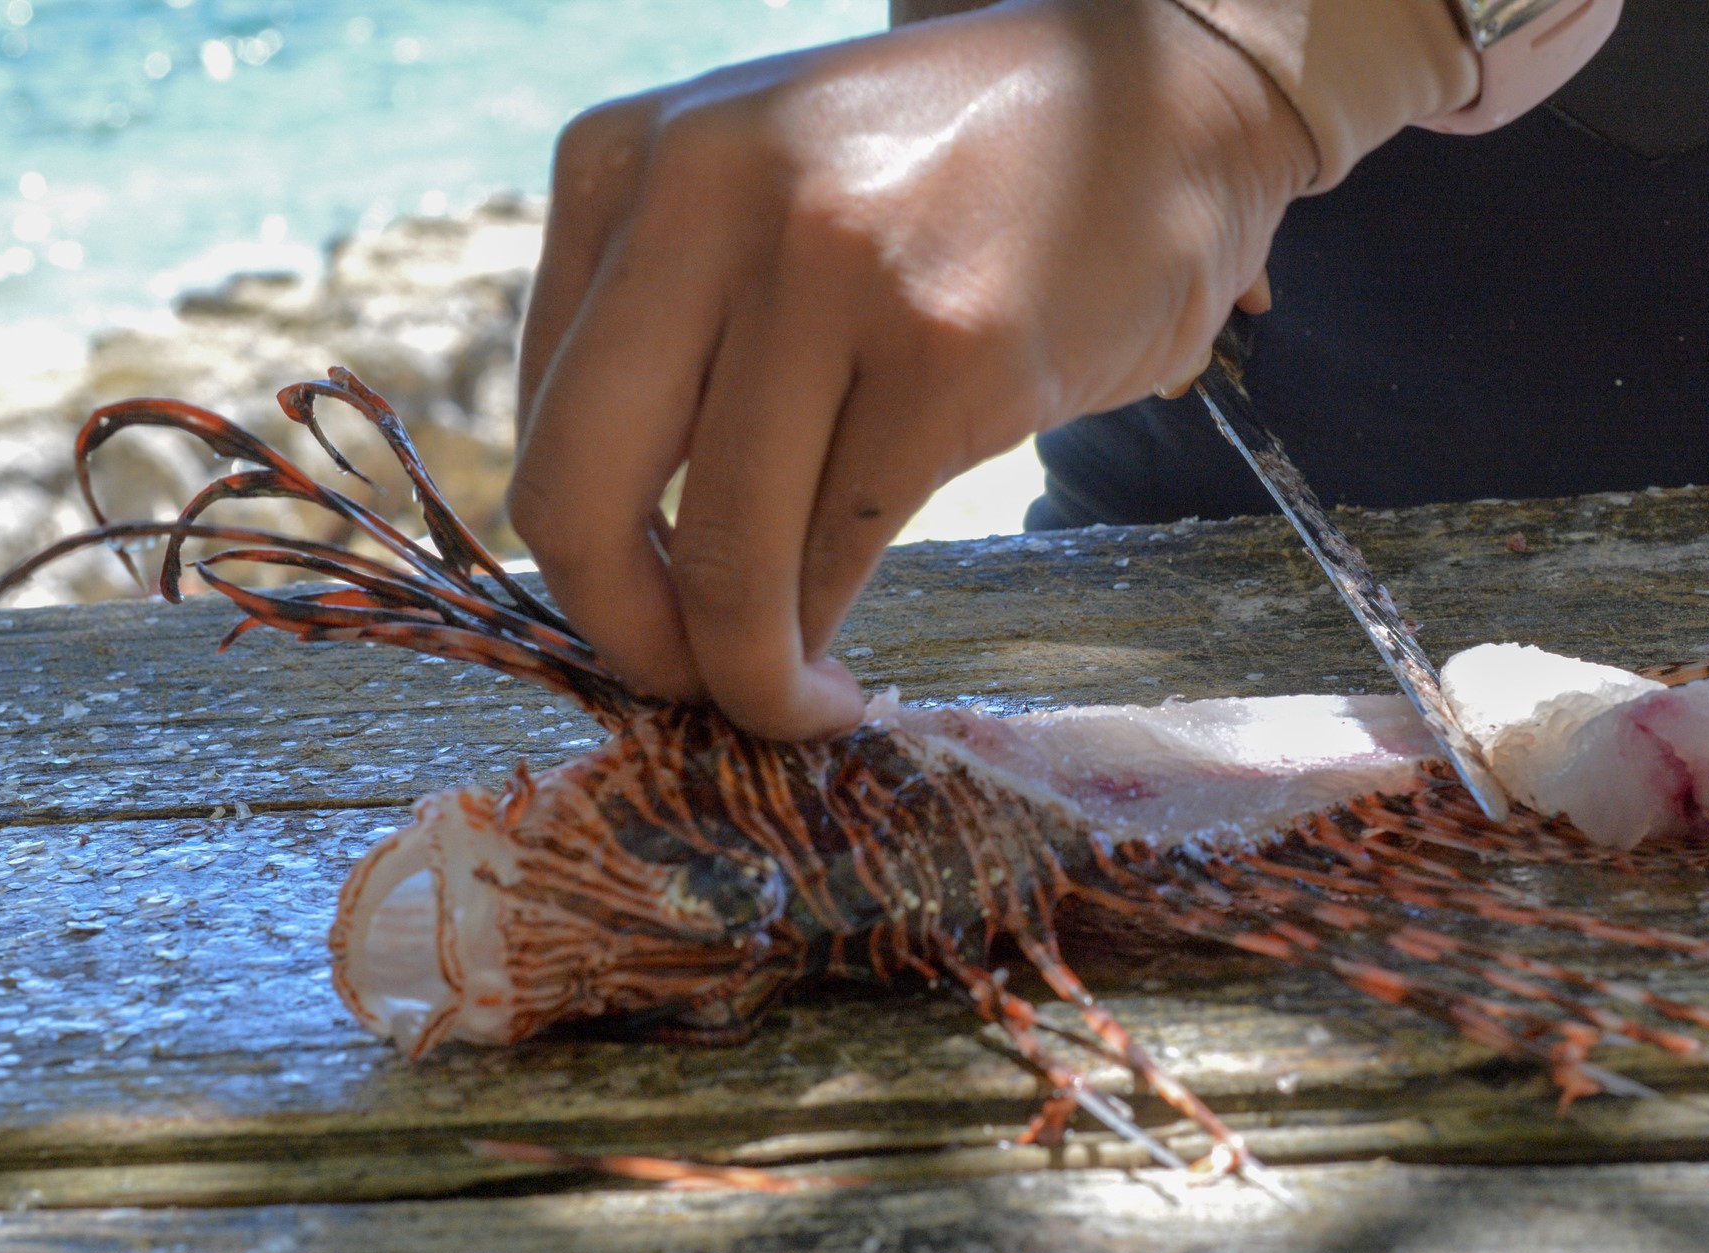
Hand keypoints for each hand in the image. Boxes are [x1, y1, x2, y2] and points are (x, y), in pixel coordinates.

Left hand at [509, 0, 1314, 738]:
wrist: (1166, 93)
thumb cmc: (955, 173)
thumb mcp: (761, 191)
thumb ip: (671, 321)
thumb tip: (616, 549)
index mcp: (627, 161)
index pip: (542, 420)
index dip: (587, 556)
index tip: (655, 612)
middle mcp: (702, 199)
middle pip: (578, 495)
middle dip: (624, 638)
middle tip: (685, 692)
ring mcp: (831, 272)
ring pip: (722, 556)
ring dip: (748, 676)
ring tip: (792, 704)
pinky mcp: (950, 353)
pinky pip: (840, 554)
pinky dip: (828, 640)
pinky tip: (850, 670)